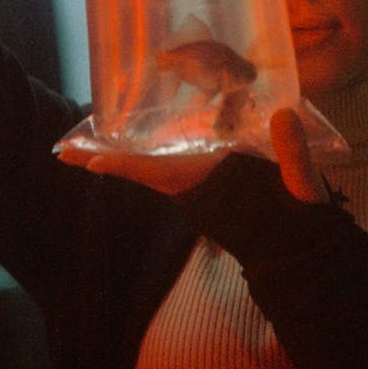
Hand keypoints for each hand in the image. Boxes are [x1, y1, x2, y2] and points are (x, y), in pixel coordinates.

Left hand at [57, 104, 329, 201]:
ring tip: (81, 148)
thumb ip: (294, 156)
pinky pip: (170, 165)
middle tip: (64, 152)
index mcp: (211, 186)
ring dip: (119, 156)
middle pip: (142, 167)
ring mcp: (200, 185)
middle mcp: (197, 186)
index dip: (123, 166)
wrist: (303, 252)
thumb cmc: (299, 222)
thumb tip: (284, 116)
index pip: (161, 174)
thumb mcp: (302, 190)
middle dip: (106, 158)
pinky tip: (134, 140)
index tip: (86, 162)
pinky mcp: (210, 181)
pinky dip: (145, 155)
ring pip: (151, 166)